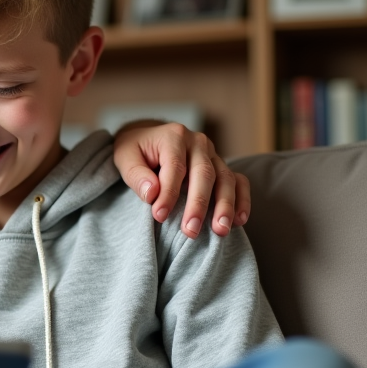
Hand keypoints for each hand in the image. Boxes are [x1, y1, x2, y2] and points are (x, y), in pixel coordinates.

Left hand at [112, 121, 250, 238]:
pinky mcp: (221, 165)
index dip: (169, 193)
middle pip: (204, 174)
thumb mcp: (125, 157)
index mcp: (174, 136)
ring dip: (225, 206)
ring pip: (225, 179)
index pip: (175, 167)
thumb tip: (152, 194)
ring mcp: (213, 154)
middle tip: (190, 230)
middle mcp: (198, 142)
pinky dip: (242, 199)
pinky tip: (239, 221)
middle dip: (198, 204)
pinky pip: (239, 180)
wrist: (148, 138)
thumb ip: (136, 175)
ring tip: (220, 231)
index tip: (159, 216)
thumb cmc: (135, 150)